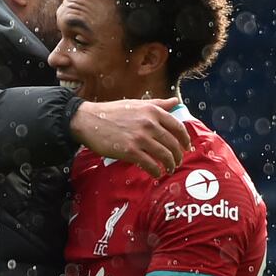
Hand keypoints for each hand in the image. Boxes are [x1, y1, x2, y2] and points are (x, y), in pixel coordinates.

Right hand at [70, 97, 190, 178]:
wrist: (89, 120)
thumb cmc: (112, 112)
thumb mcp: (137, 103)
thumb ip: (158, 104)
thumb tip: (175, 102)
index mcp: (152, 111)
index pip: (178, 126)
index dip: (185, 139)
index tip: (186, 147)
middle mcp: (149, 123)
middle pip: (173, 143)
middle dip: (178, 155)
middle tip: (177, 162)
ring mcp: (140, 138)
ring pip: (164, 155)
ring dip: (170, 165)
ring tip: (169, 169)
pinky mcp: (130, 151)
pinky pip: (150, 164)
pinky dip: (156, 171)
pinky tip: (156, 174)